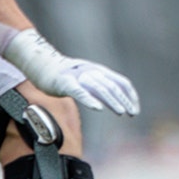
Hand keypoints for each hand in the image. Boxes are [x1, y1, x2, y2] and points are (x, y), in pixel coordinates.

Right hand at [4, 29, 139, 115]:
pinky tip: (97, 108)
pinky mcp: (65, 82)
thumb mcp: (86, 79)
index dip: (130, 95)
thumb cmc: (66, 75)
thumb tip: (114, 101)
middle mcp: (92, 72)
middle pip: (112, 86)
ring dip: (111, 101)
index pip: (121, 82)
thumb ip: (99, 87)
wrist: (43, 65)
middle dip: (124, 100)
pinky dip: (89, 99)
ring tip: (120, 112)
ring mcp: (78, 76)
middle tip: (132, 113)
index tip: (135, 109)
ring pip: (99, 88)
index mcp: (99, 71)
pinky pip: (79, 91)